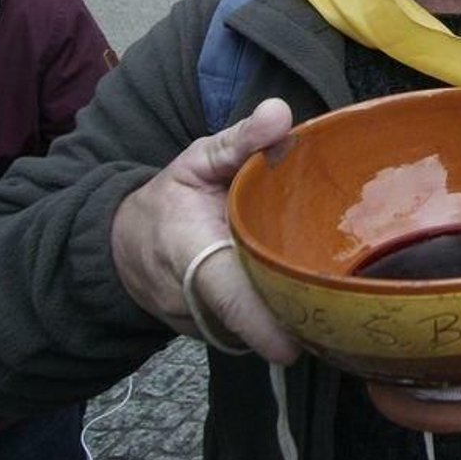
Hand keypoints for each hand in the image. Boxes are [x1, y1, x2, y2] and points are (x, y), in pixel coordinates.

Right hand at [110, 97, 300, 361]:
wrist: (122, 243)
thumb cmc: (171, 198)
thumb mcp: (199, 159)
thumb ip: (241, 140)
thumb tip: (281, 113)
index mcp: (190, 252)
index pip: (226, 296)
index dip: (259, 322)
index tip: (292, 346)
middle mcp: (193, 298)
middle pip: (252, 318)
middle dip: (293, 315)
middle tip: (339, 305)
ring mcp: (200, 323)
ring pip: (252, 329)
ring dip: (285, 312)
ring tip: (319, 288)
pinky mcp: (210, 333)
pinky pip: (248, 330)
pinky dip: (272, 315)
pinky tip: (296, 294)